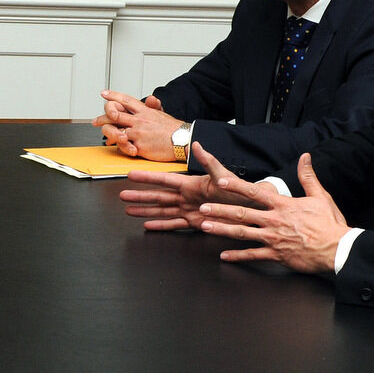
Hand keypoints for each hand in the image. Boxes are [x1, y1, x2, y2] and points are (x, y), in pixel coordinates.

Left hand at [94, 90, 184, 160]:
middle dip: (103, 118)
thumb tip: (151, 98)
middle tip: (96, 121)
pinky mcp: (139, 146)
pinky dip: (119, 146)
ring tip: (107, 137)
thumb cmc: (173, 130)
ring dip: (108, 134)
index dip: (113, 96)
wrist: (182, 140)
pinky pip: (123, 146)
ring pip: (115, 131)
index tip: (104, 93)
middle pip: (115, 115)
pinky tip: (118, 146)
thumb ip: (154, 107)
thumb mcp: (162, 114)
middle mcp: (139, 120)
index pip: (126, 100)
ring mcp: (138, 133)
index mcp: (145, 111)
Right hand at [118, 141, 271, 229]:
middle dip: (139, 196)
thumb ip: (209, 162)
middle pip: (157, 196)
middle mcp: (186, 197)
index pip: (164, 180)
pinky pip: (174, 224)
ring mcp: (189, 210)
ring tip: (128, 211)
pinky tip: (148, 226)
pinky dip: (161, 226)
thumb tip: (198, 146)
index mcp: (191, 184)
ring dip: (145, 211)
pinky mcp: (195, 222)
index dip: (147, 178)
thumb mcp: (223, 174)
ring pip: (162, 210)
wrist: (251, 207)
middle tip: (122, 195)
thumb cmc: (239, 190)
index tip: (131, 175)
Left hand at [194, 152, 346, 273]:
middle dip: (219, 210)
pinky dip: (237, 256)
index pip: (254, 192)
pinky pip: (252, 255)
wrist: (337, 249)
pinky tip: (223, 255)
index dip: (235, 187)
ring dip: (221, 230)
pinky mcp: (276, 255)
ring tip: (204, 227)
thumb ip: (308, 176)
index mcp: (283, 205)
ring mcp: (272, 238)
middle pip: (241, 213)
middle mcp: (273, 221)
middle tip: (201, 208)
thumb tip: (305, 157)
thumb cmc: (329, 223)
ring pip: (241, 233)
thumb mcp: (320, 196)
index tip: (220, 182)